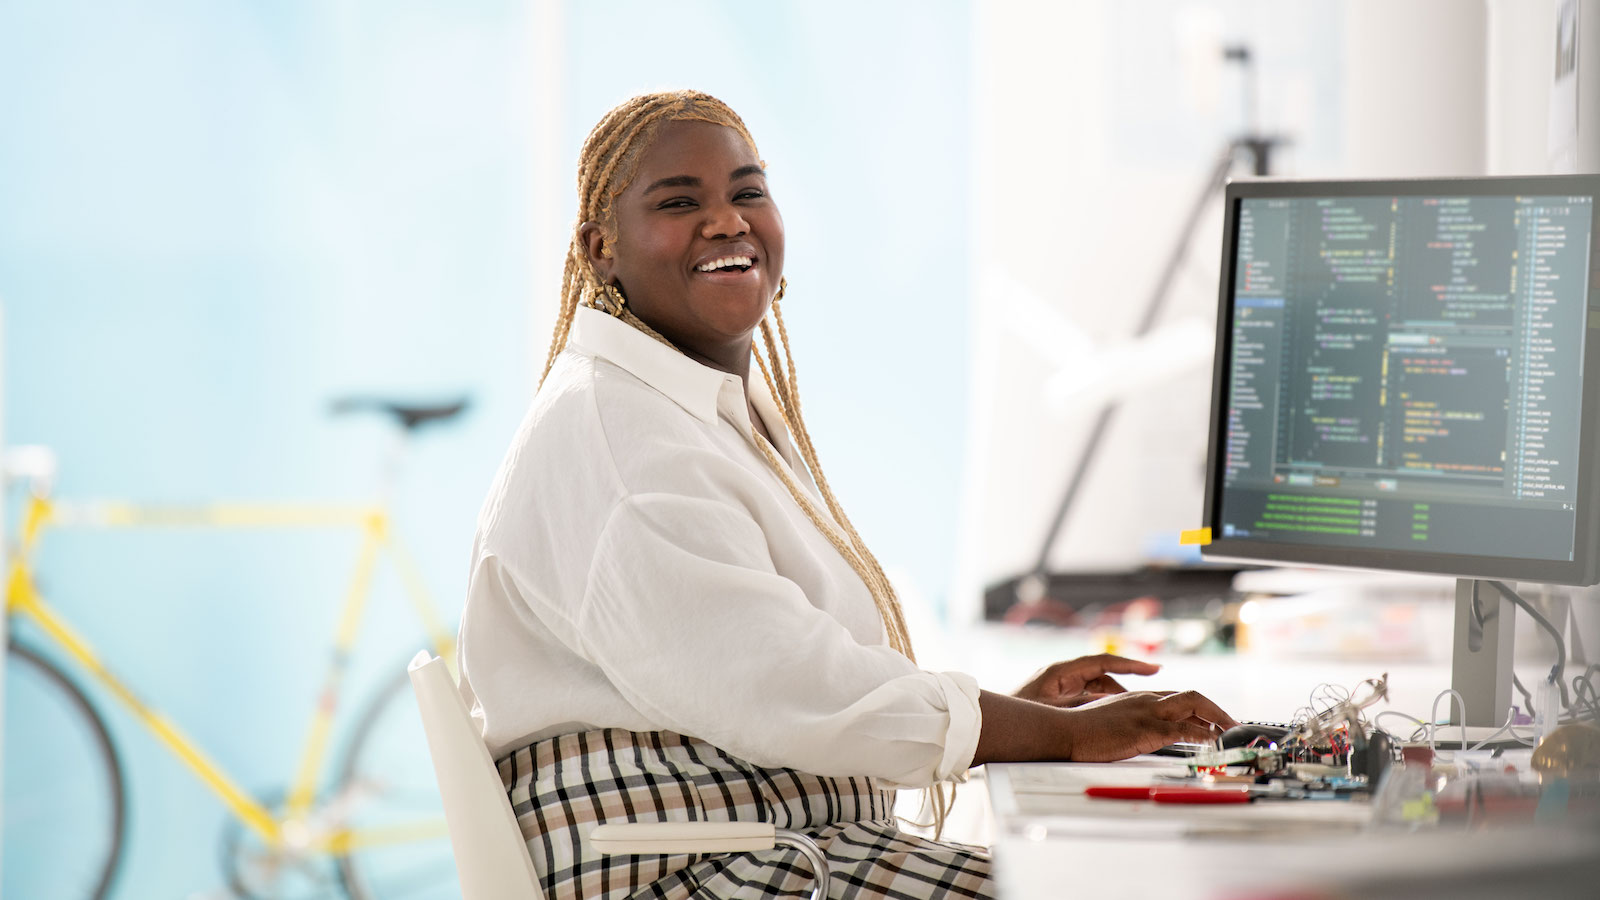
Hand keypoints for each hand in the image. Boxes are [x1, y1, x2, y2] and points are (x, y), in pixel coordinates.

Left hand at [1013, 654, 1160, 707]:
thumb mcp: (1054, 712)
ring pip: (1096, 689)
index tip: (1155, 668)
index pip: (1103, 662)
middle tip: (1147, 702)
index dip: (1131, 664)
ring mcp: (1059, 688)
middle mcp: (1061, 676)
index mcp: (1060, 672)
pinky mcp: (1057, 700)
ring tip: (1133, 713)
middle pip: (1102, 676)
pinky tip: (1110, 720)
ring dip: (1113, 699)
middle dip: (1125, 687)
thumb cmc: (1017, 717)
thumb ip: (1084, 706)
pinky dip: (1100, 706)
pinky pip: (1086, 699)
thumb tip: (1114, 703)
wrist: (991, 726)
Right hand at [1061, 690, 1239, 761]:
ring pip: (1194, 704)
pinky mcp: (1147, 729)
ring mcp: (1148, 712)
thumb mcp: (1106, 720)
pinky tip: (1215, 741)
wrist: (1064, 730)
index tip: (1212, 720)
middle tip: (1230, 724)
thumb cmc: (1079, 730)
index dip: (1198, 708)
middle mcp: (1146, 699)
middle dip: (1215, 709)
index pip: (1176, 698)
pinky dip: (1205, 734)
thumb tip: (1131, 734)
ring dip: (1218, 718)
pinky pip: (1185, 729)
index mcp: (1137, 697)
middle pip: (1191, 696)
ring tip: (1231, 731)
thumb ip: (1124, 722)